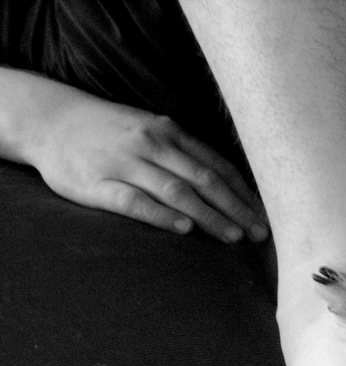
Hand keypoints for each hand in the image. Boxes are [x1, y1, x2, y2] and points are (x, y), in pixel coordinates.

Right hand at [29, 87, 267, 242]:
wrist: (49, 120)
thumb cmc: (111, 132)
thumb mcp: (151, 130)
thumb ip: (185, 152)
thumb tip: (230, 185)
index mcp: (170, 132)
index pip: (218, 165)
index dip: (245, 193)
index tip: (267, 215)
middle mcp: (152, 144)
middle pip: (204, 179)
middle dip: (237, 208)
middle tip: (260, 234)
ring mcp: (125, 162)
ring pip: (176, 190)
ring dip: (209, 216)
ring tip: (233, 237)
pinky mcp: (98, 183)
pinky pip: (134, 201)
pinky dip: (161, 215)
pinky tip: (183, 229)